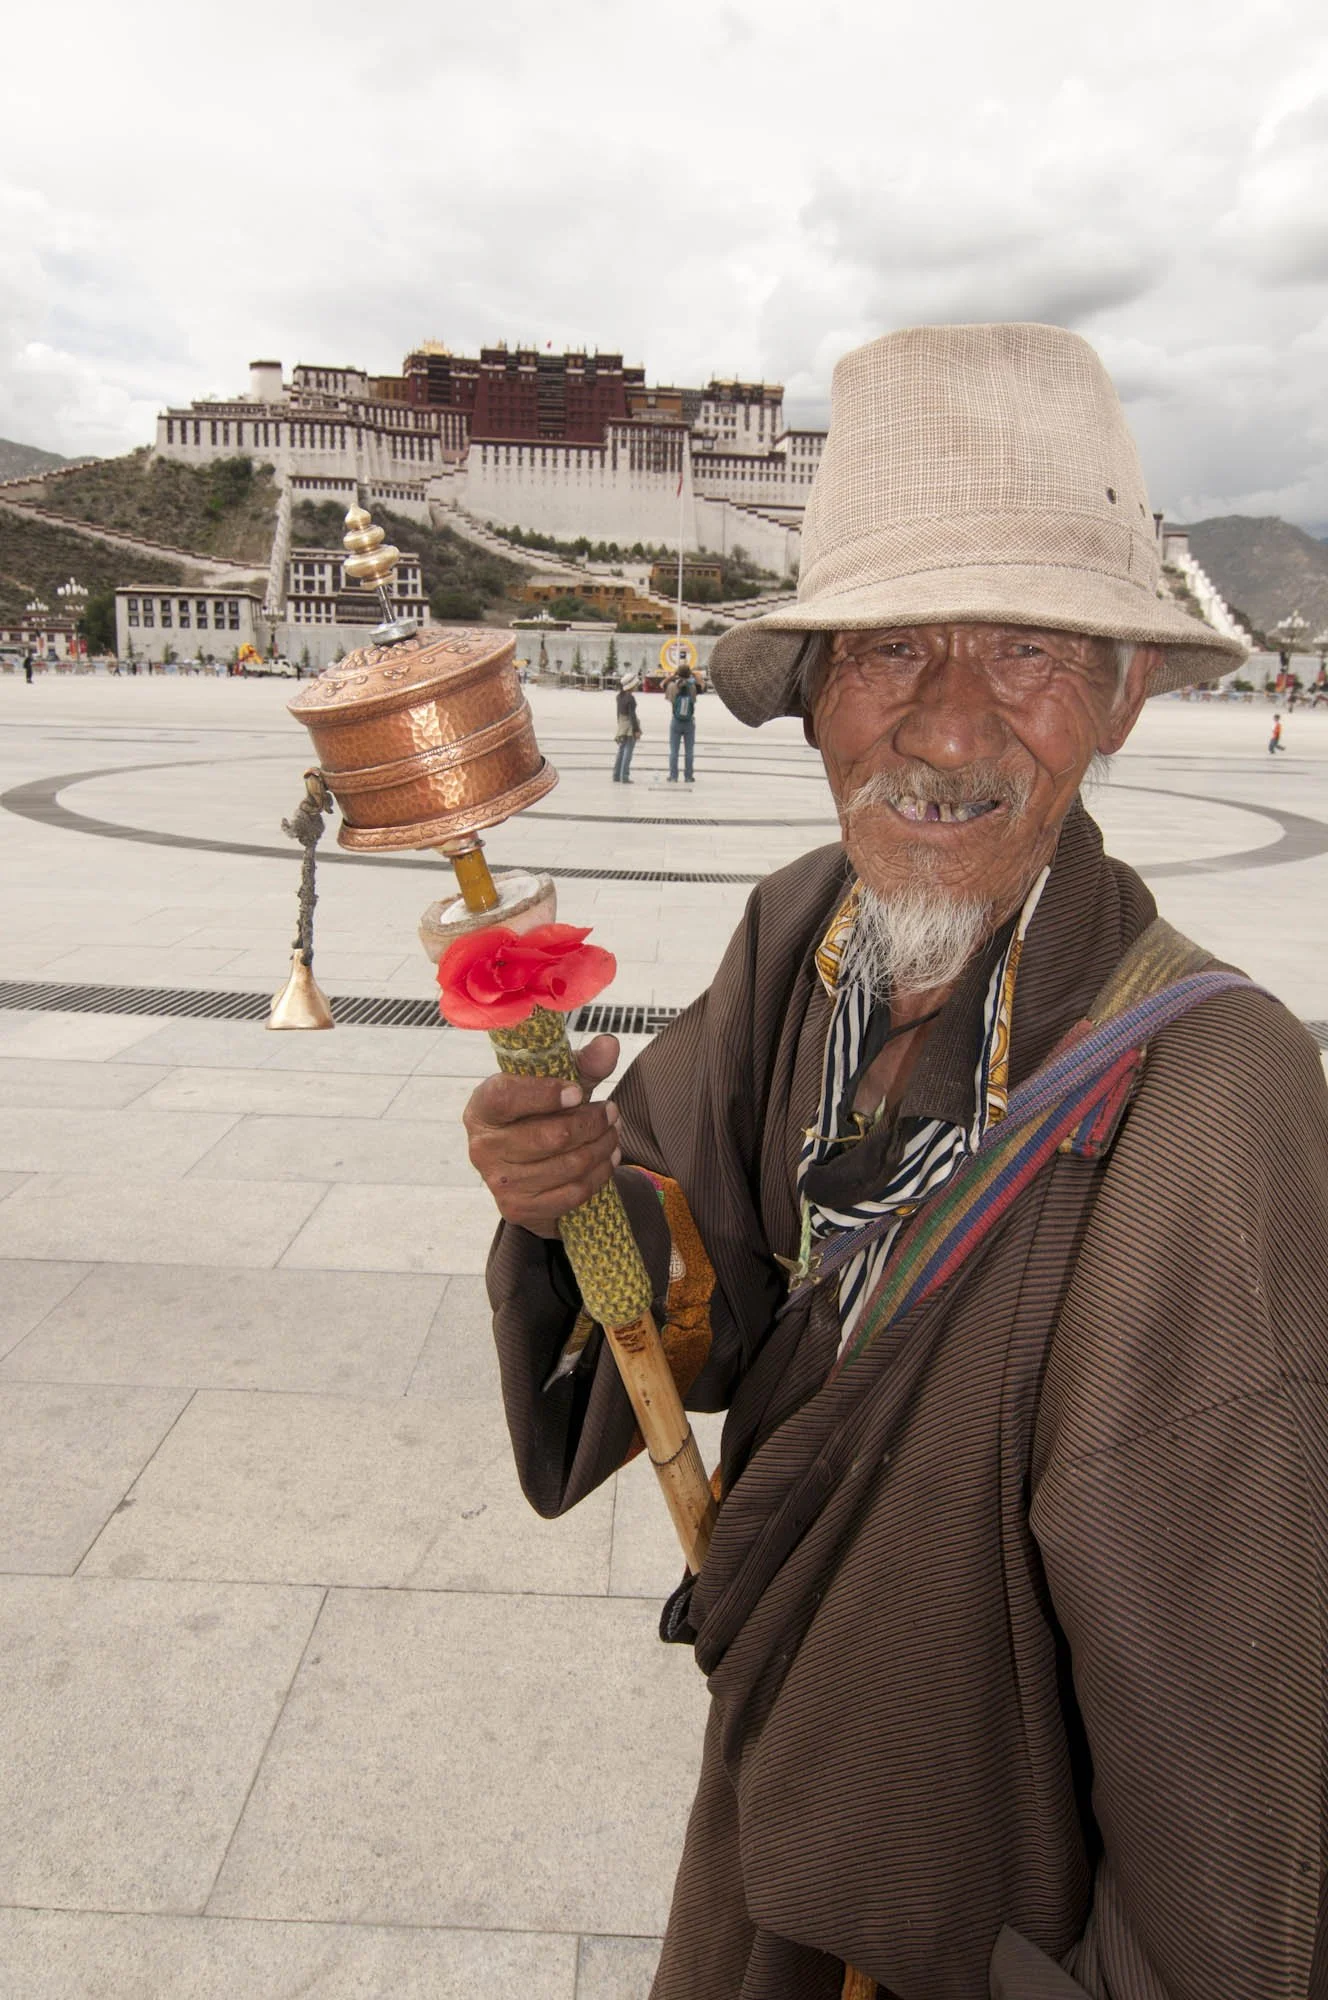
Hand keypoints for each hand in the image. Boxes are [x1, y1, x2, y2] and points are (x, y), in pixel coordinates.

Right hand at [464, 1034, 621, 1238]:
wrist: (528, 1165)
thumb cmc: (542, 1113)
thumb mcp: (559, 1084)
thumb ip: (583, 1063)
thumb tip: (609, 1045)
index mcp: (482, 1107)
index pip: (507, 1097)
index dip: (545, 1094)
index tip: (579, 1092)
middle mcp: (482, 1147)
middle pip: (550, 1136)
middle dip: (592, 1122)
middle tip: (612, 1111)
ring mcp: (499, 1182)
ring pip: (568, 1165)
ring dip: (602, 1147)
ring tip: (614, 1132)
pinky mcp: (518, 1208)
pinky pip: (572, 1193)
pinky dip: (599, 1174)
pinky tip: (609, 1158)